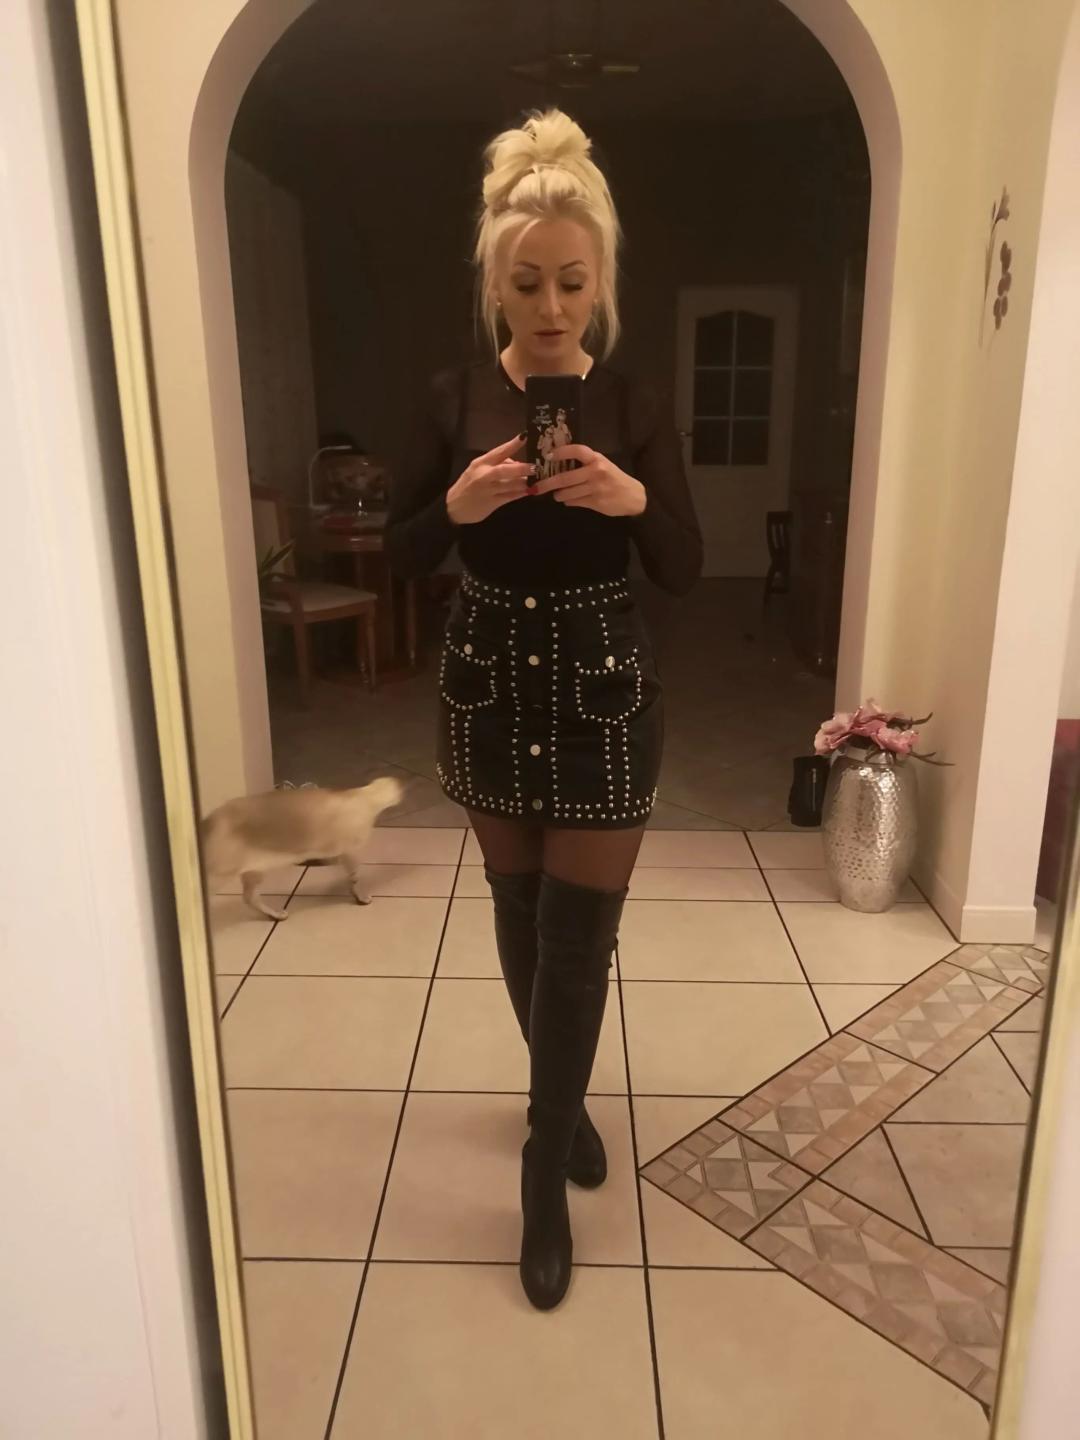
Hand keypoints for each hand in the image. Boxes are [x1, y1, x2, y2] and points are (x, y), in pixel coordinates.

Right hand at [446, 434, 532, 524]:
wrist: (453, 508)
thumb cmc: (468, 486)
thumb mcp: (477, 470)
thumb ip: (495, 465)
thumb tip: (516, 463)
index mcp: (480, 463)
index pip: (498, 451)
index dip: (512, 444)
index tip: (524, 437)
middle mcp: (483, 475)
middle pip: (504, 469)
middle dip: (520, 468)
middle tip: (534, 467)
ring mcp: (487, 490)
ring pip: (509, 484)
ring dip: (523, 482)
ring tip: (534, 480)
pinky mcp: (491, 503)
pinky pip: (509, 497)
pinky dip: (520, 494)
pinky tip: (528, 491)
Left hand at [531, 445, 645, 515]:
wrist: (633, 496)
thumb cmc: (614, 479)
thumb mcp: (602, 465)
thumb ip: (584, 464)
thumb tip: (559, 464)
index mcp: (596, 459)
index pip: (577, 451)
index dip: (561, 452)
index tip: (548, 456)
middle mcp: (596, 471)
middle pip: (565, 478)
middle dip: (547, 483)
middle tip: (537, 487)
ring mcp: (595, 488)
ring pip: (567, 493)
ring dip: (558, 495)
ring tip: (556, 495)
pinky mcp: (596, 502)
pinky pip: (574, 502)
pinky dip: (568, 502)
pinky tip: (569, 501)